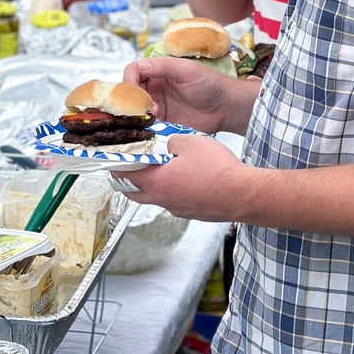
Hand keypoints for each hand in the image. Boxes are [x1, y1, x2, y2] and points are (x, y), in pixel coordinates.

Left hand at [116, 132, 248, 219]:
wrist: (242, 193)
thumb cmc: (217, 169)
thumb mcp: (188, 142)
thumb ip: (172, 141)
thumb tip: (170, 146)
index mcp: (157, 182)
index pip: (125, 177)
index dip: (115, 167)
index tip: (110, 161)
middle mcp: (164, 200)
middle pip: (135, 193)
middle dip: (127, 181)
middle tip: (126, 169)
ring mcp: (179, 209)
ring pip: (156, 197)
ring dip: (152, 185)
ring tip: (159, 169)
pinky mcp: (193, 212)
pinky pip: (175, 201)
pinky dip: (172, 190)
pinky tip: (185, 178)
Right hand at [124, 56, 239, 134]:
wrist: (225, 108)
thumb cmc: (210, 84)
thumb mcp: (187, 70)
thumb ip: (163, 66)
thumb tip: (140, 67)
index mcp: (159, 71)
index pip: (134, 71)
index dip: (130, 80)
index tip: (136, 93)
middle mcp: (155, 87)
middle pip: (131, 91)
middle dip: (134, 100)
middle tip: (147, 108)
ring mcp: (158, 105)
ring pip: (136, 108)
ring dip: (139, 114)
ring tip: (154, 117)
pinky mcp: (163, 121)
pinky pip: (146, 124)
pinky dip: (145, 126)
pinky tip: (156, 127)